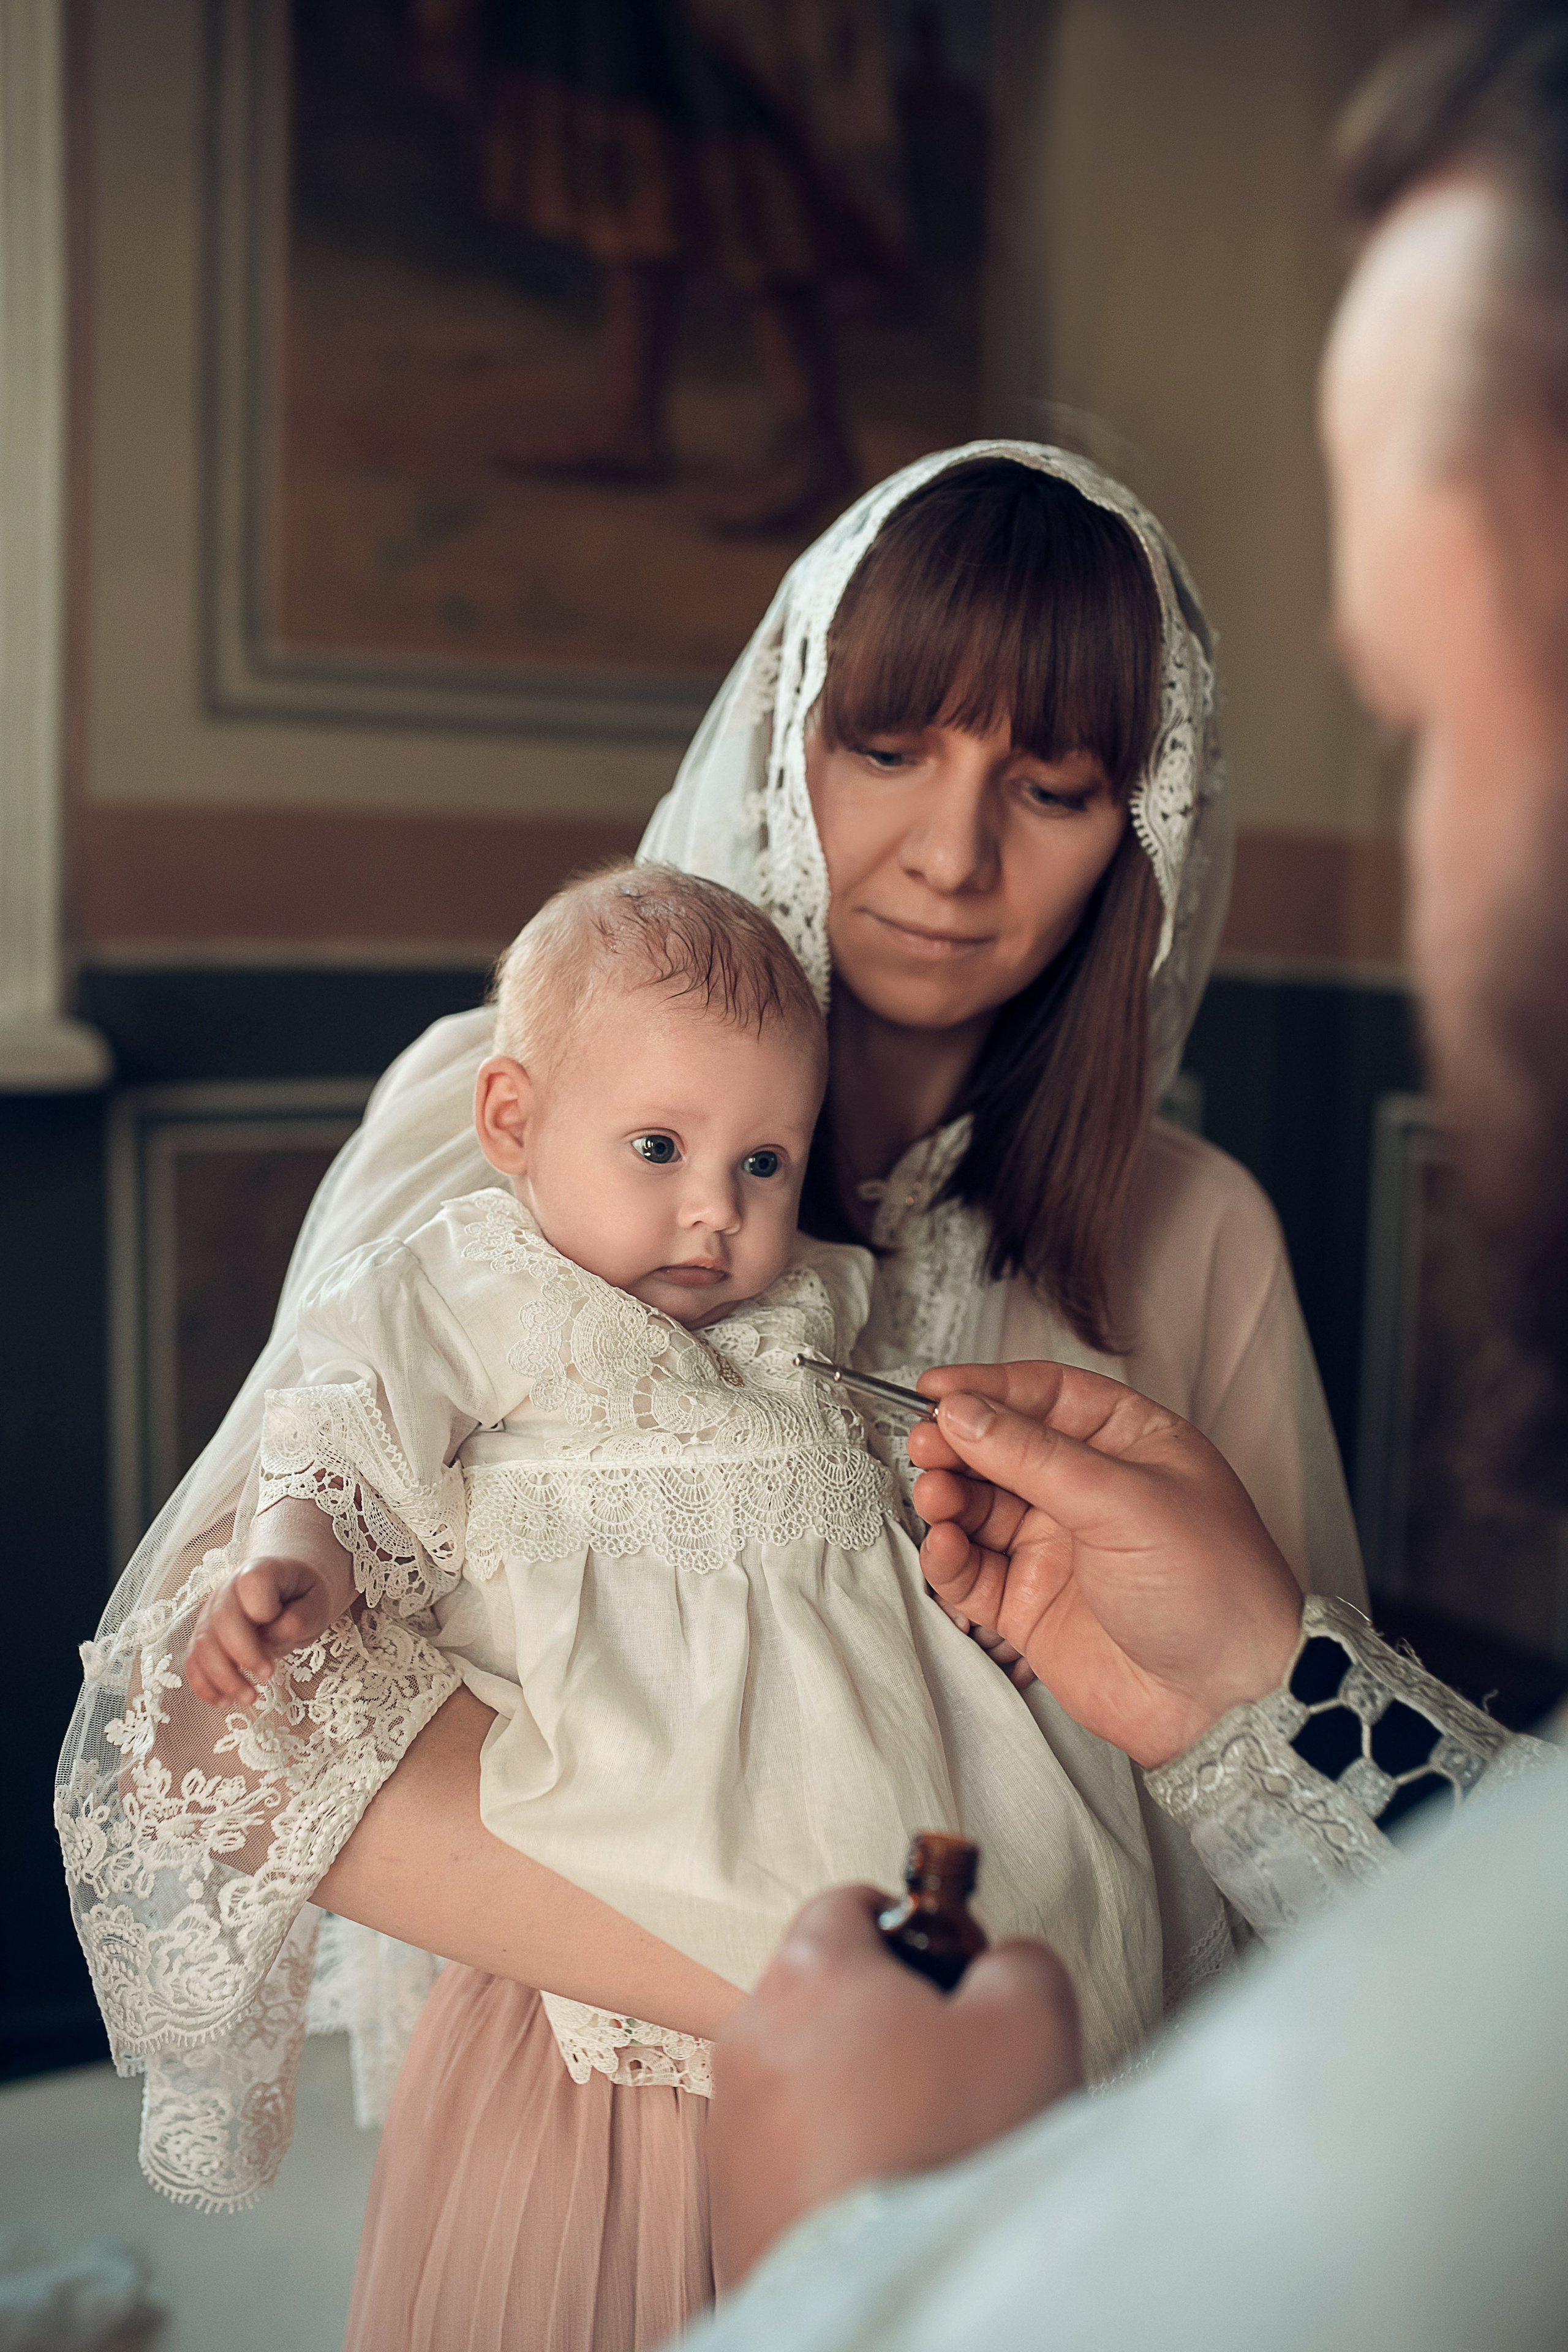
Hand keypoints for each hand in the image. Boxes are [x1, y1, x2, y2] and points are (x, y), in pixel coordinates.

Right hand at [184, 1552, 352, 1707]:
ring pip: (202, 1645)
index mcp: (260, 1572)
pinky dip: (205, 1685)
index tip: (286, 1630)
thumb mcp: (318, 1602)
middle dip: (242, 1654)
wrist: (287, 1590)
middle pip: (221, 1620)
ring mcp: (211, 1613)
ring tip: (251, 1698)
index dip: (263, 1609)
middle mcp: (228, 1590)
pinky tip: (224, 1702)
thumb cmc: (304, 1597)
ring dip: (223, 1677)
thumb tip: (271, 1637)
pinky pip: (193, 1661)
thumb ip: (300, 1617)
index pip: (251, 1583)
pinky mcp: (205, 1637)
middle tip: (269, 1674)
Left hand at [708, 1887, 1080, 2289]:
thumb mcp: (1030, 2023)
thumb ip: (1019, 1962)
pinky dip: (843, 2161)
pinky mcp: (732, 2205)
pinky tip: (895, 2193)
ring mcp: (732, 2126)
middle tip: (962, 2066)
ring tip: (933, 2143)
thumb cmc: (949, 2152)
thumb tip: (1001, 1967)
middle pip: (829, 1993)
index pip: (852, 1903)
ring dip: (868, 2094)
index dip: (917, 1927)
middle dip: (894, 2019)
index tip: (959, 1970)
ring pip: (811, 2077)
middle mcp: (750, 2038)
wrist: (893, 2299)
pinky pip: (795, 2154)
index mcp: (809, 1973)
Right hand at [909, 1362, 1302, 1768]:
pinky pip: (972, 1571)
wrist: (1225, 1701)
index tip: (937, 1388)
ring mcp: (1057, 1548)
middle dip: (958, 1443)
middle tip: (927, 1444)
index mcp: (1129, 1444)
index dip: (988, 1388)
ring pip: (978, 1507)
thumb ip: (1034, 1456)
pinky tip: (945, 1546)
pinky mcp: (1031, 1604)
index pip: (1045, 1396)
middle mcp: (1088, 1491)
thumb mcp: (1126, 1500)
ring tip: (937, 1497)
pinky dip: (948, 1558)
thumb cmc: (1216, 1590)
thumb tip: (965, 1411)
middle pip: (1001, 1448)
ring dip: (948, 1497)